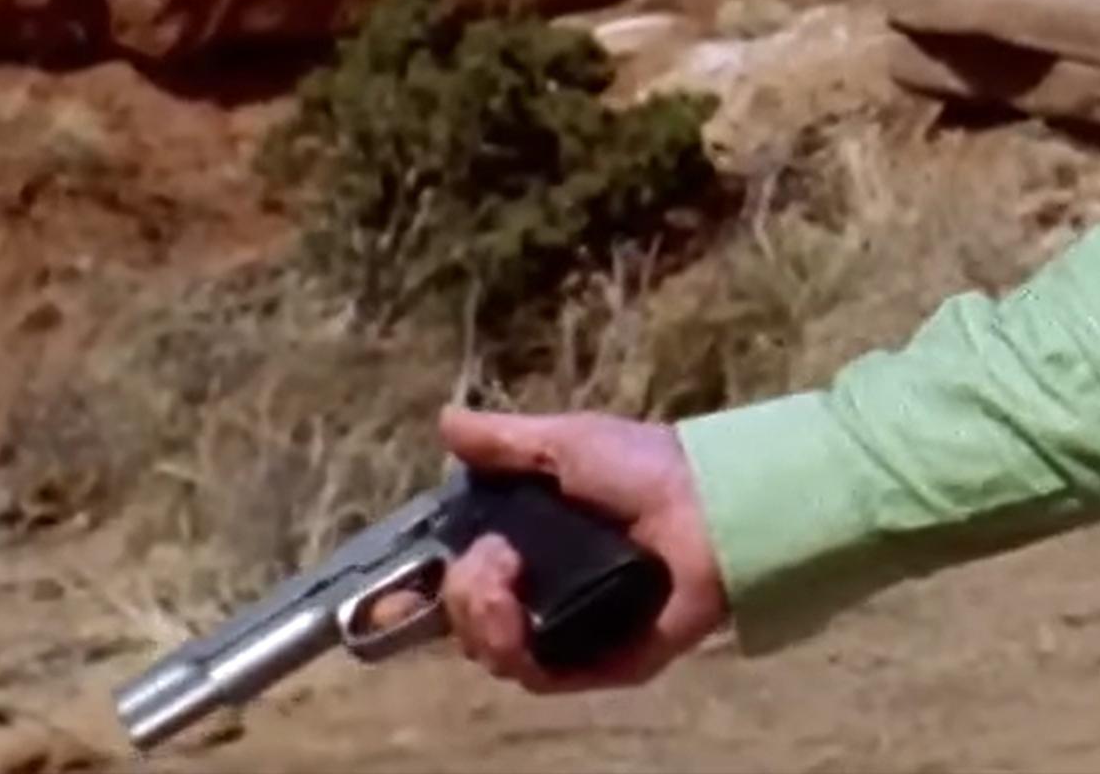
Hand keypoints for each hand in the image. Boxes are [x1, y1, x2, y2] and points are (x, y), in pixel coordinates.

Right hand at [418, 404, 730, 692]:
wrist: (712, 502)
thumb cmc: (647, 466)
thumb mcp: (570, 443)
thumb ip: (507, 442)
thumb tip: (446, 422)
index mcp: (533, 548)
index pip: (459, 584)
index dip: (417, 597)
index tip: (387, 601)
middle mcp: (545, 594)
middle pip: (466, 624)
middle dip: (460, 599)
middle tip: (491, 568)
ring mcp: (574, 632)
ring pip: (496, 655)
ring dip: (484, 624)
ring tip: (509, 589)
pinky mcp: (605, 663)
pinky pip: (545, 678)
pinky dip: (524, 657)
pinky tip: (524, 629)